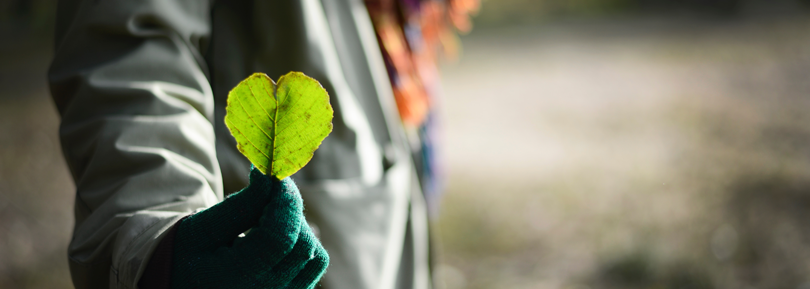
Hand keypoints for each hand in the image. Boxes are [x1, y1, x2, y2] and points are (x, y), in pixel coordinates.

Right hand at [170, 167, 327, 288]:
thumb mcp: (202, 226)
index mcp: (233, 281)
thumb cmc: (185, 255)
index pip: (280, 240)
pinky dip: (300, 242)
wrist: (180, 283)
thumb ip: (242, 205)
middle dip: (290, 212)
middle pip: (303, 247)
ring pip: (315, 257)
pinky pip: (312, 266)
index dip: (285, 202)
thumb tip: (270, 176)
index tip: (275, 178)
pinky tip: (271, 235)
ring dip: (297, 228)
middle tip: (267, 191)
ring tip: (263, 219)